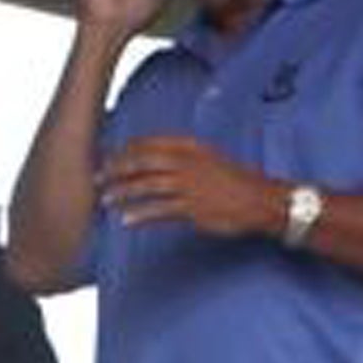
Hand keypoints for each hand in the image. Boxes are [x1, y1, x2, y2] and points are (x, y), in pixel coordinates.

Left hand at [99, 136, 283, 238]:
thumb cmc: (237, 182)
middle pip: (143, 161)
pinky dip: (140, 214)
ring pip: (147, 185)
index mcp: (191, 147)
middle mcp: (188, 162)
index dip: (126, 150)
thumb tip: (158, 162)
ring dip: (123, 192)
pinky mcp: (193, 208)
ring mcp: (190, 185)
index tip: (109, 156)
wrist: (263, 200)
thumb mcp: (210, 159)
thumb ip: (184, 157)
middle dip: (117, 168)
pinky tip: (126, 220)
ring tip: (106, 199)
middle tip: (99, 176)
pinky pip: (160, 210)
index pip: (150, 143)